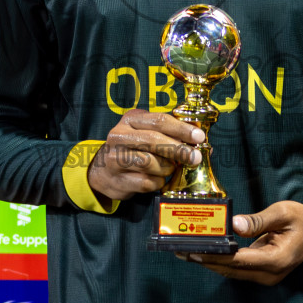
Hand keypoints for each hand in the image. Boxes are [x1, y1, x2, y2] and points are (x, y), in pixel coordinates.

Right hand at [87, 109, 204, 202]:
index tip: (199, 137)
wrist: (102, 172)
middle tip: (194, 158)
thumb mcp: (147, 133)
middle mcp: (119, 136)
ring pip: (150, 163)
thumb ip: (171, 134)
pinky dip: (157, 182)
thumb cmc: (133, 149)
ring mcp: (114, 158)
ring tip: (169, 168)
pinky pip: (146, 182)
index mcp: (131, 119)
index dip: (182, 129)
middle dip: (178, 150)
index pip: (159, 120)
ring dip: (166, 168)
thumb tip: (200, 142)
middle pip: (154, 140)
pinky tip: (157, 179)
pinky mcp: (116, 180)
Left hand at [182, 200, 302, 285]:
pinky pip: (236, 268)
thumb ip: (258, 220)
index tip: (193, 249)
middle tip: (179, 249)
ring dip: (209, 262)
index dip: (214, 255)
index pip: (239, 260)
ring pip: (231, 271)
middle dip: (204, 259)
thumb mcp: (283, 212)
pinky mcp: (261, 272)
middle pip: (230, 269)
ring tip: (184, 251)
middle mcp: (269, 274)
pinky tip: (203, 251)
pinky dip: (220, 261)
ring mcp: (266, 276)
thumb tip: (234, 225)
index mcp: (277, 260)